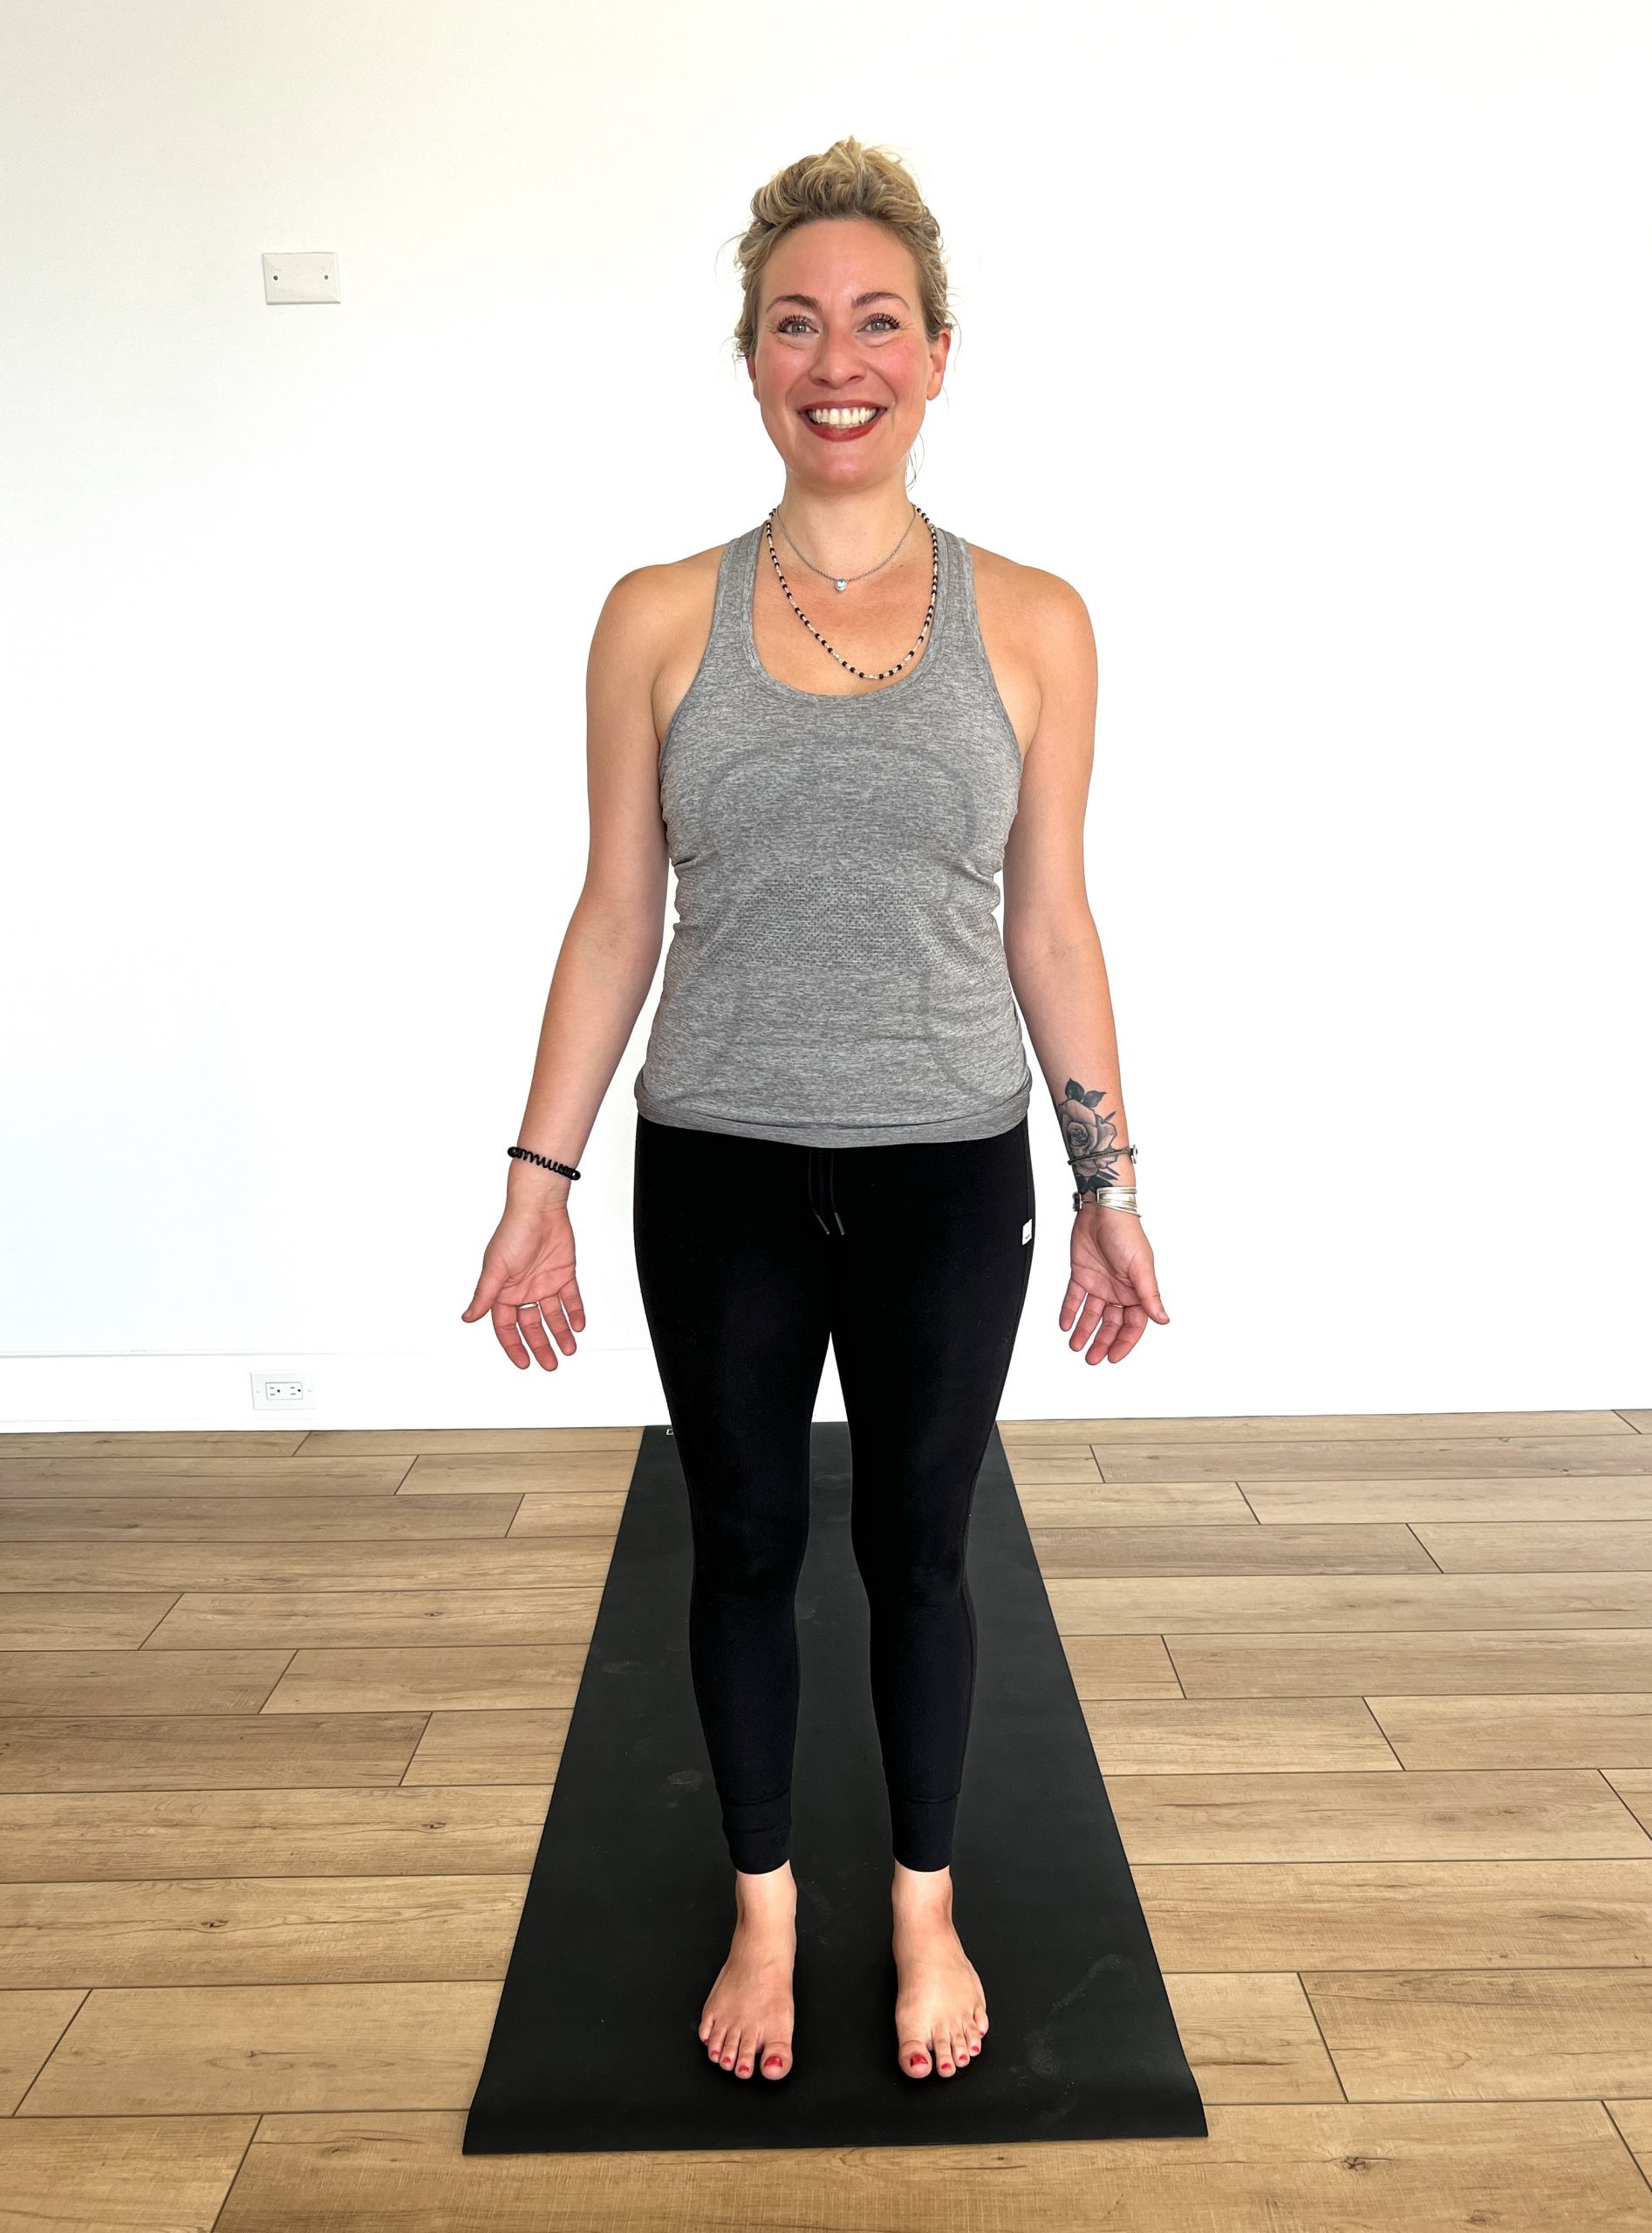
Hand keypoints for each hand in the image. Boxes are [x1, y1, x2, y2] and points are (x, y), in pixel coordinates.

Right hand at [460, 1198, 585, 1370]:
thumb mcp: (495, 1268)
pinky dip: (575, 1312)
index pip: (507, 1327)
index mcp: (503, 1291)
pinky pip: (570, 1298)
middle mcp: (523, 1290)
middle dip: (540, 1346)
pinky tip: (578, 1325)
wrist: (540, 1209)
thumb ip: (485, 1296)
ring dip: (560, 1332)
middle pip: (532, 1325)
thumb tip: (468, 1317)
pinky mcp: (563, 1274)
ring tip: (568, 1349)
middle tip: (550, 1363)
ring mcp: (544, 1283)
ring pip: (553, 1316)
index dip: (514, 1346)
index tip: (524, 1362)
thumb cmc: (513, 1232)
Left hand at [1060, 1208, 1169, 1364]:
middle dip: (1102, 1342)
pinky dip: (1069, 1311)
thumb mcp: (1141, 1267)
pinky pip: (1074, 1298)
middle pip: (1111, 1323)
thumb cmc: (1126, 1232)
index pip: (1132, 1324)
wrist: (1102, 1210)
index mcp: (1137, 1290)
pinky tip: (1065, 1324)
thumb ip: (1149, 1295)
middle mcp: (1119, 1289)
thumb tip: (1163, 1319)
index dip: (1123, 1342)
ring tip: (1076, 1346)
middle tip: (1093, 1358)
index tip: (1114, 1357)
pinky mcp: (1082, 1274)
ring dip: (1084, 1331)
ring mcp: (1100, 1282)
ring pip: (1092, 1314)